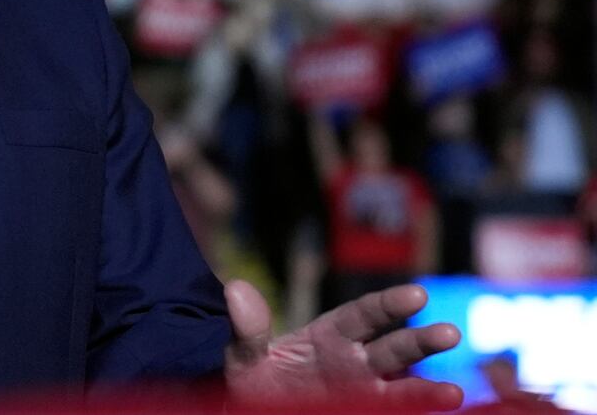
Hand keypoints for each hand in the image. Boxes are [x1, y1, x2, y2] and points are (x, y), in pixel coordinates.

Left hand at [224, 280, 462, 409]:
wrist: (253, 410)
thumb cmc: (252, 381)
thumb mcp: (242, 356)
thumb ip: (246, 328)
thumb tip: (236, 288)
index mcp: (329, 336)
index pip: (363, 315)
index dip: (389, 305)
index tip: (416, 296)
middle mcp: (356, 364)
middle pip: (395, 348)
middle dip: (421, 342)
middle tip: (449, 333)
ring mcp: (365, 394)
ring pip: (403, 389)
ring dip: (428, 391)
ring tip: (456, 394)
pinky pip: (393, 413)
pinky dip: (415, 413)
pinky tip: (446, 412)